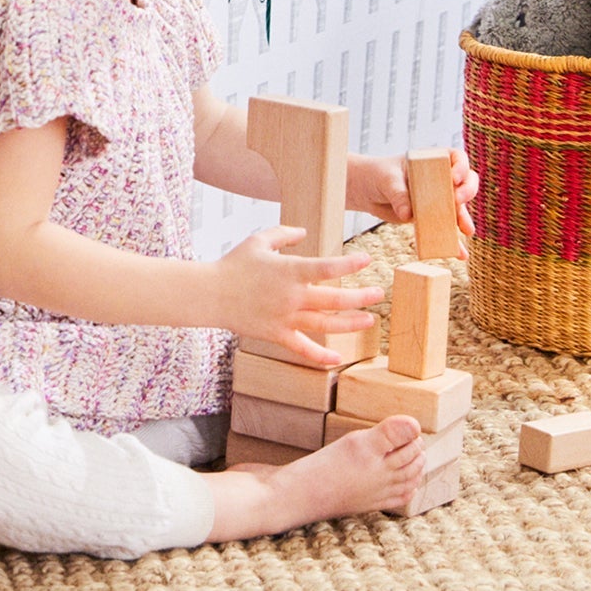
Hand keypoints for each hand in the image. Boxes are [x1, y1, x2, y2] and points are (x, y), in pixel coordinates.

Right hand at [209, 231, 384, 361]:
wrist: (211, 294)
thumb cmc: (234, 264)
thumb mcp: (258, 240)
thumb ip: (284, 234)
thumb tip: (304, 233)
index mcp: (289, 271)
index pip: (327, 268)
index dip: (350, 264)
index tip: (367, 259)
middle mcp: (292, 296)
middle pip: (334, 300)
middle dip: (361, 297)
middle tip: (379, 293)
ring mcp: (286, 318)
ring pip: (326, 325)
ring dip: (351, 324)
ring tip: (370, 320)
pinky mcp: (278, 335)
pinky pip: (304, 349)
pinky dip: (321, 357)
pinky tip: (337, 358)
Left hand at [349, 148, 479, 241]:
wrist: (366, 191)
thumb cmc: (377, 175)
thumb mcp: (386, 180)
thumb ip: (398, 194)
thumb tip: (408, 214)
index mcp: (431, 160)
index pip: (456, 158)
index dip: (461, 166)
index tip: (454, 178)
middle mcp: (439, 178)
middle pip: (464, 183)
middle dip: (466, 192)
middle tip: (458, 201)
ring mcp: (437, 198)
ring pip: (458, 208)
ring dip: (464, 219)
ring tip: (466, 231)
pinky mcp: (431, 217)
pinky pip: (445, 228)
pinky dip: (453, 241)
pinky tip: (459, 253)